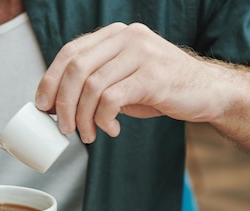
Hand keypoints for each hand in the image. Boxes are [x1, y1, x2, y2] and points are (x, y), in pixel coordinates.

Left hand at [35, 22, 225, 142]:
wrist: (207, 92)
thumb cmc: (159, 89)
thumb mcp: (121, 78)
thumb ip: (92, 82)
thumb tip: (54, 104)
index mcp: (115, 35)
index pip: (69, 52)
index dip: (50, 80)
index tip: (42, 105)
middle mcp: (127, 38)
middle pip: (76, 69)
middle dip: (63, 103)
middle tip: (63, 128)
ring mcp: (141, 54)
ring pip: (91, 87)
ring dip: (83, 118)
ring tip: (89, 135)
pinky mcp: (153, 76)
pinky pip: (111, 99)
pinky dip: (103, 119)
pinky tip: (111, 129)